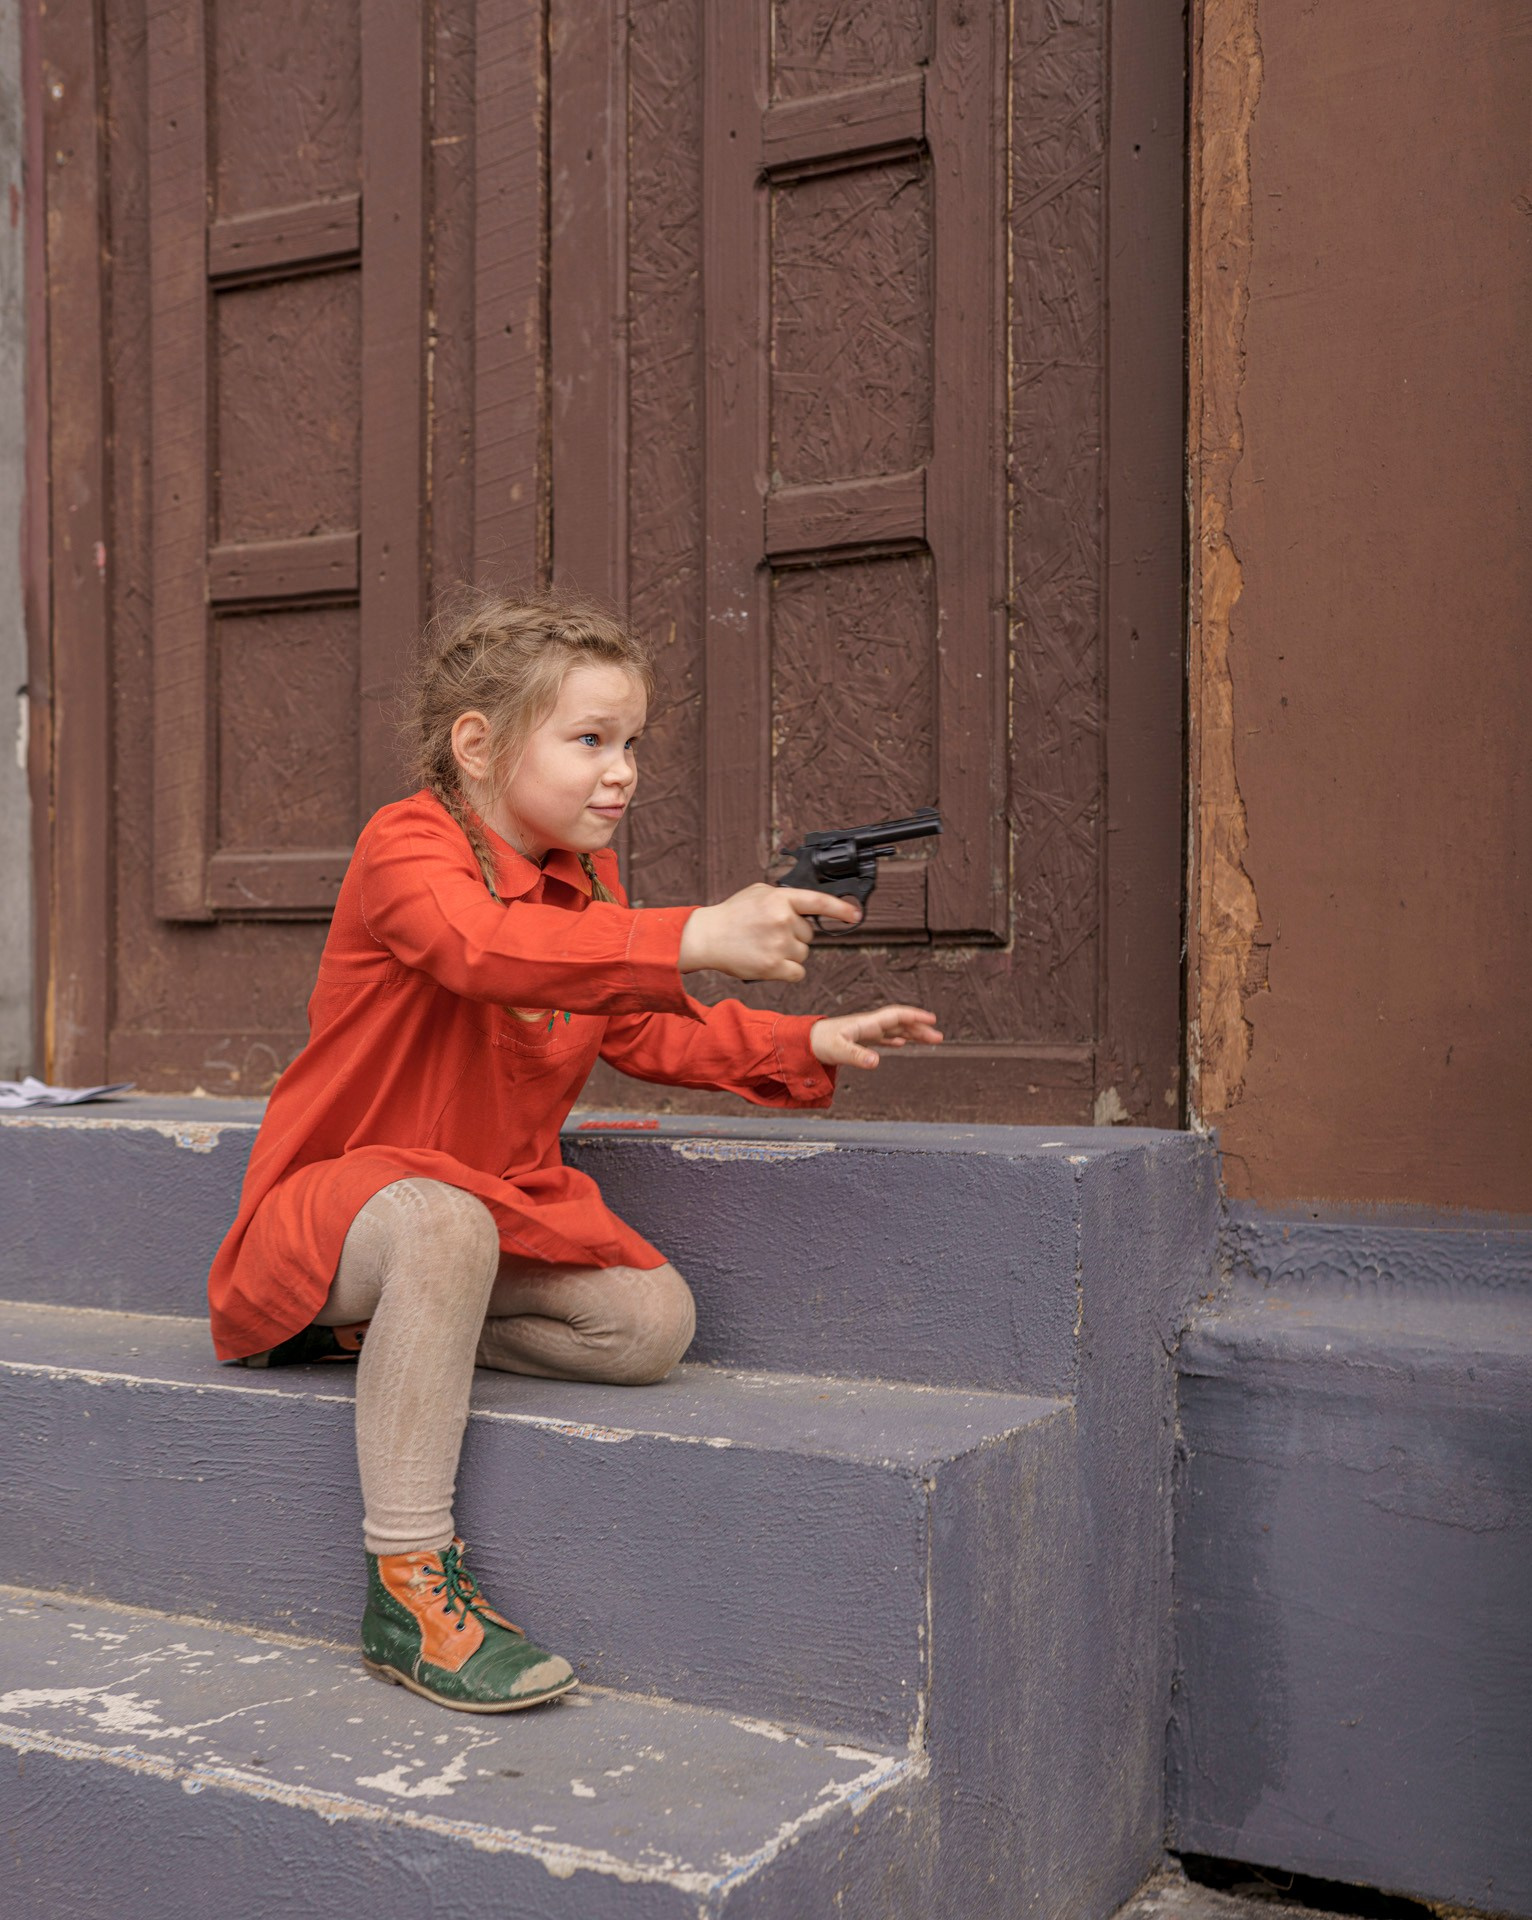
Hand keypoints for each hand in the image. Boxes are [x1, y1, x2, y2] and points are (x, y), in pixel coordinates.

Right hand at [678, 884, 861, 982]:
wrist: (706, 937)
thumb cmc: (732, 915)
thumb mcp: (758, 893)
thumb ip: (784, 897)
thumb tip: (808, 906)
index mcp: (780, 899)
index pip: (818, 902)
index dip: (840, 910)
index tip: (855, 915)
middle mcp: (783, 920)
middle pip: (810, 935)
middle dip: (795, 936)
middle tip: (770, 934)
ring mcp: (779, 944)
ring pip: (803, 954)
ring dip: (790, 954)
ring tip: (765, 947)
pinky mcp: (774, 967)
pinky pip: (798, 972)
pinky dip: (788, 971)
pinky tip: (770, 963)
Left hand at [809, 1004, 943, 1069]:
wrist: (802, 1042)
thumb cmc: (818, 1043)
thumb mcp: (839, 1050)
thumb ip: (857, 1056)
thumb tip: (876, 1062)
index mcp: (867, 1024)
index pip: (896, 1016)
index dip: (915, 1017)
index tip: (932, 1020)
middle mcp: (868, 1025)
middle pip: (900, 1023)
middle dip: (919, 1028)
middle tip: (938, 1037)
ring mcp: (864, 1032)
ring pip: (894, 1030)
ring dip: (912, 1034)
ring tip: (929, 1039)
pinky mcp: (859, 1040)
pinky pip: (883, 1037)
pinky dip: (895, 1039)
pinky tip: (901, 1043)